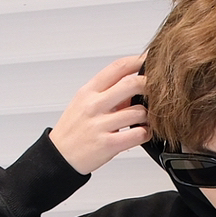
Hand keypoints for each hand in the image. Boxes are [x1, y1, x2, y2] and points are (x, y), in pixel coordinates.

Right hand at [50, 55, 148, 174]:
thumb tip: (133, 84)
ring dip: (148, 115)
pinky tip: (142, 133)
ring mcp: (101, 125)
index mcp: (88, 92)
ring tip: (145, 119)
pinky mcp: (108, 144)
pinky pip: (138, 134)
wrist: (59, 156)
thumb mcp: (83, 103)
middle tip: (156, 90)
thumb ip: (106, 92)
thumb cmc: (73, 130)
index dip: (137, 61)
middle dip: (149, 85)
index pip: (117, 68)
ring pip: (139, 112)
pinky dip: (146, 133)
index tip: (149, 60)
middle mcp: (94, 105)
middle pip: (131, 84)